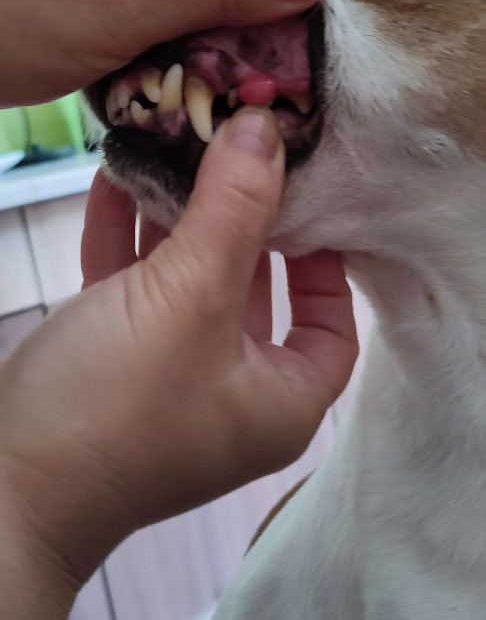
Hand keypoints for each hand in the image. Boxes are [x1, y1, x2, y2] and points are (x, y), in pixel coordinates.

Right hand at [0, 109, 356, 586]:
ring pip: (184, 285)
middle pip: (254, 291)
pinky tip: (115, 180)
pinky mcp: (108, 367)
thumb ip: (232, 210)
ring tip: (174, 148)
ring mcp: (166, 381)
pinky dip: (125, 239)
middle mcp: (231, 393)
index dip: (327, 258)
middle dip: (238, 218)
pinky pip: (129, 291)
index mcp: (280, 400)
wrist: (4, 491)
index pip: (332, 322)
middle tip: (236, 150)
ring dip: (175, 220)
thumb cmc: (116, 405)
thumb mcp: (188, 298)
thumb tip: (266, 128)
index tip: (305, 194)